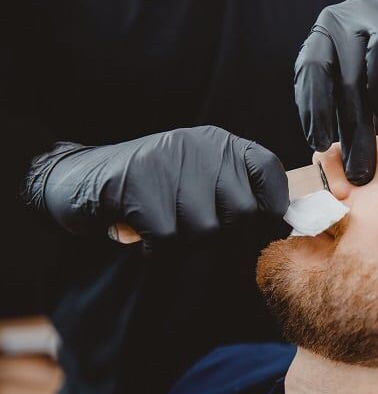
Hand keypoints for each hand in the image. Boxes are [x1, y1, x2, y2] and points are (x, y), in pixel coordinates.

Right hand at [24, 126, 288, 251]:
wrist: (82, 178)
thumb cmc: (153, 187)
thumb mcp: (200, 176)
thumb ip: (236, 192)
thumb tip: (278, 223)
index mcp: (220, 144)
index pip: (269, 170)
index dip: (272, 205)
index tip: (258, 223)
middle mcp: (200, 147)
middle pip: (243, 211)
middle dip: (223, 234)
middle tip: (196, 231)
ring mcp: (169, 163)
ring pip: (207, 230)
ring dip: (187, 243)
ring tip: (167, 230)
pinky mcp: (138, 185)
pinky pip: (170, 238)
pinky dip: (160, 249)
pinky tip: (147, 238)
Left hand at [294, 0, 377, 184]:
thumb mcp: (356, 79)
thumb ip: (341, 110)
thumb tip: (332, 165)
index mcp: (327, 32)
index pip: (312, 70)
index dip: (314, 109)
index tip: (320, 146)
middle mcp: (354, 16)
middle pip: (349, 75)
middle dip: (354, 128)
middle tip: (360, 169)